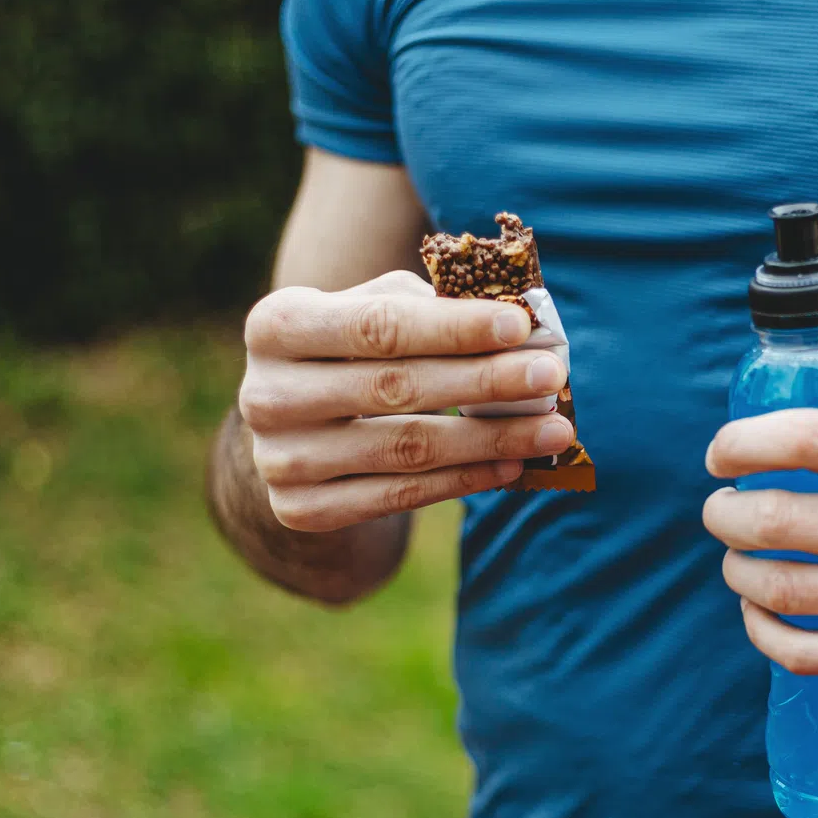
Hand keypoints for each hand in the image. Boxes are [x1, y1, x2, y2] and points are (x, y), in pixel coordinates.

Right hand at [239, 270, 574, 530]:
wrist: (297, 429)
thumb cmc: (351, 351)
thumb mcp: (373, 311)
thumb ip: (432, 307)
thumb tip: (520, 325)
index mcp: (277, 325)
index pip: (379, 325)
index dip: (453, 327)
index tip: (519, 326)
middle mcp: (265, 395)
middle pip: (395, 388)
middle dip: (485, 382)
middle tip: (551, 377)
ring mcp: (279, 459)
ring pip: (405, 449)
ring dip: (490, 440)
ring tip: (552, 429)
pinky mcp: (299, 510)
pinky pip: (398, 497)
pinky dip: (463, 480)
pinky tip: (512, 465)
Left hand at [702, 378, 817, 676]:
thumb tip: (783, 400)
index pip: (810, 440)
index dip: (744, 446)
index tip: (722, 456)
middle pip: (782, 522)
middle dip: (727, 516)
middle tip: (722, 511)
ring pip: (786, 590)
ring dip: (739, 572)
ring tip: (739, 557)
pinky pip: (809, 653)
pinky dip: (763, 631)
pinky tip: (760, 612)